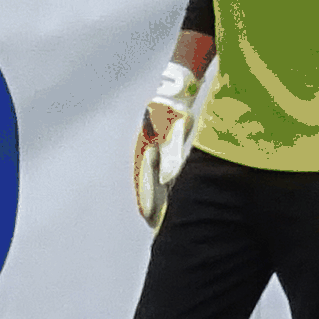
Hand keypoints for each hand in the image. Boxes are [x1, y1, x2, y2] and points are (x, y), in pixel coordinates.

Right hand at [129, 62, 198, 226]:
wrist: (175, 95)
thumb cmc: (173, 114)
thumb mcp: (172, 135)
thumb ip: (171, 158)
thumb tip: (168, 181)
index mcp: (144, 152)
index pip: (143, 182)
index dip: (146, 201)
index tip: (149, 218)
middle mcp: (145, 154)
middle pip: (146, 184)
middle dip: (150, 203)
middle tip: (154, 223)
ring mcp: (152, 152)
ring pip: (153, 179)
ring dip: (157, 196)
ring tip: (161, 214)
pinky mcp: (161, 150)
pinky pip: (161, 172)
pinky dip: (165, 186)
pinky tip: (171, 194)